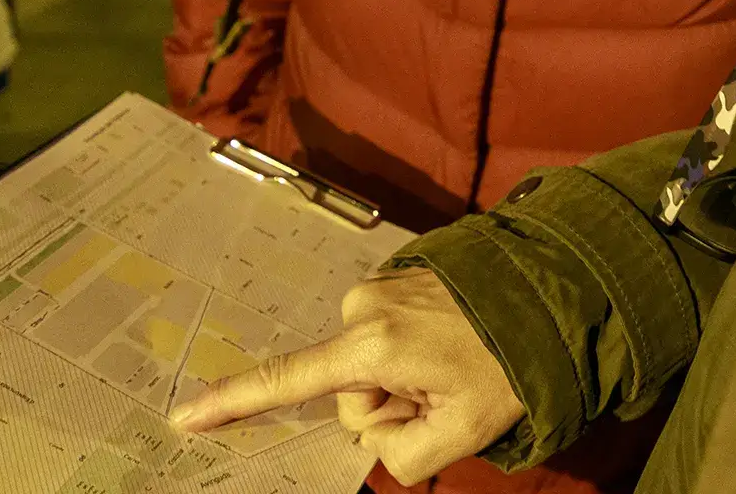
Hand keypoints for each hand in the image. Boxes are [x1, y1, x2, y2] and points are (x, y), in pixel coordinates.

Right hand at [170, 269, 525, 483]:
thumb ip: (401, 455)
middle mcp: (363, 308)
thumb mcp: (462, 431)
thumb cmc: (509, 363)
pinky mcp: (393, 281)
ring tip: (456, 363)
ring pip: (369, 368)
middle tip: (446, 392)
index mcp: (372, 345)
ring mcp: (378, 289)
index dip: (234, 404)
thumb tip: (375, 441)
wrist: (551, 291)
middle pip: (349, 393)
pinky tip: (451, 345)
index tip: (184, 416)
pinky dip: (412, 353)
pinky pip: (385, 339)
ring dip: (406, 379)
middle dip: (390, 406)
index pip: (290, 381)